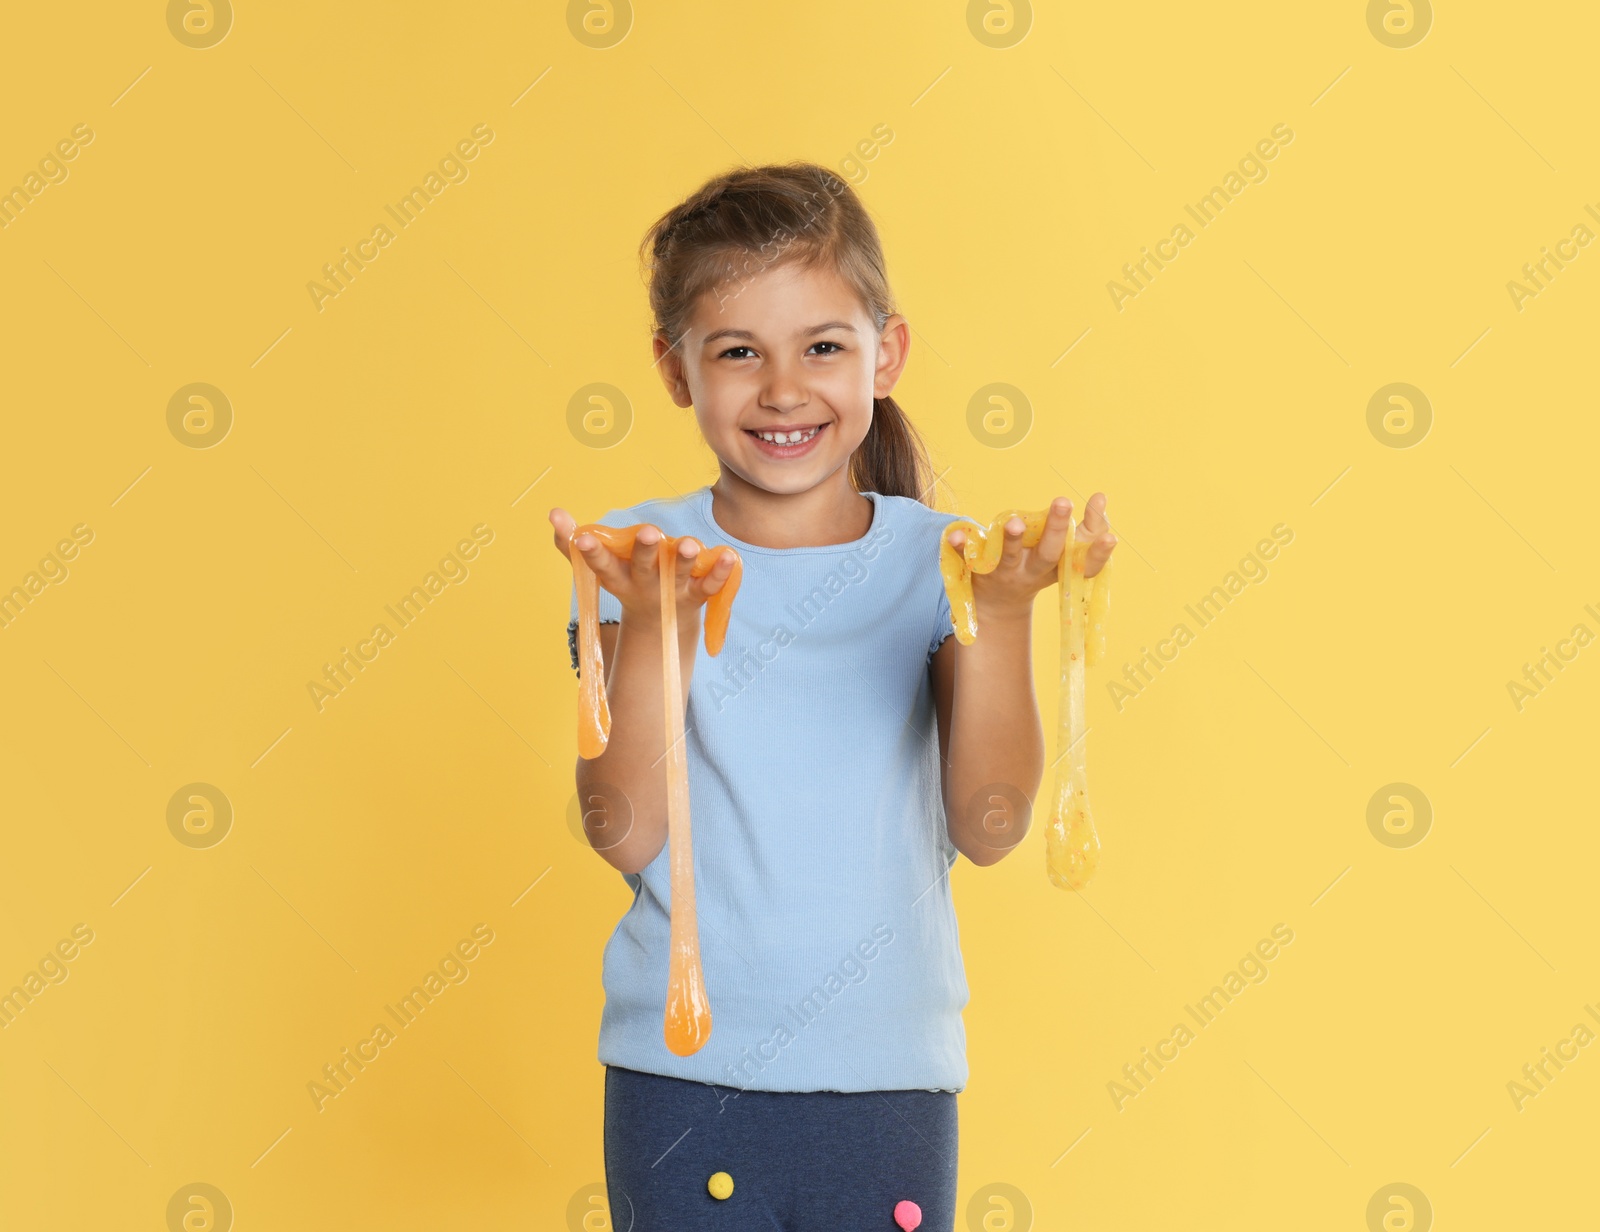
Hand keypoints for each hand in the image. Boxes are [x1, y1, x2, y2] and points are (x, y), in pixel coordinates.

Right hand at [550, 506, 737, 626]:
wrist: (660, 623)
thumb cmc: (625, 580)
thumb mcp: (599, 565)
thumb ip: (570, 542)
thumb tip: (553, 512)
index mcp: (617, 577)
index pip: (601, 564)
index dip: (591, 552)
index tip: (582, 538)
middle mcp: (643, 585)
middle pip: (644, 568)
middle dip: (646, 551)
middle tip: (649, 531)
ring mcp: (671, 592)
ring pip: (678, 576)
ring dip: (683, 560)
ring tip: (687, 544)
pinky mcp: (696, 596)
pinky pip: (710, 586)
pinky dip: (719, 572)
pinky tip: (729, 556)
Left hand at [945, 494, 1117, 618]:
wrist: (996, 605)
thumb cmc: (1036, 569)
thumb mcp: (1063, 555)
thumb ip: (1086, 528)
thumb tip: (1101, 496)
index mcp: (1057, 568)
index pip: (1084, 565)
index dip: (1099, 553)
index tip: (1111, 537)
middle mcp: (1032, 572)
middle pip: (1046, 555)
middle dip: (1056, 530)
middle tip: (1063, 503)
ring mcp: (1003, 573)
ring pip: (1007, 558)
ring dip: (1011, 540)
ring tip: (1015, 522)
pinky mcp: (975, 570)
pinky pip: (965, 558)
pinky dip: (960, 547)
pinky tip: (956, 534)